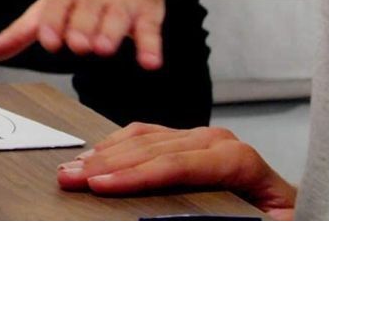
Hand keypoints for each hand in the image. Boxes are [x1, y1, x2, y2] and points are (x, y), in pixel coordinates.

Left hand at [0, 0, 169, 69]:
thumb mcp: (47, 7)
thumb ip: (17, 34)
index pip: (55, 6)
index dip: (52, 22)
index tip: (49, 39)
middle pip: (86, 16)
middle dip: (81, 30)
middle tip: (79, 43)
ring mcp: (121, 4)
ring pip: (116, 20)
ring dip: (110, 33)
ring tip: (102, 46)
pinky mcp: (148, 14)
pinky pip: (150, 31)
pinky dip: (150, 46)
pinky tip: (149, 61)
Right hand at [56, 122, 297, 219]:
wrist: (294, 212)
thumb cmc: (280, 221)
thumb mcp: (272, 228)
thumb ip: (242, 223)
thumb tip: (195, 222)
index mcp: (237, 160)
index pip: (175, 165)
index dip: (134, 176)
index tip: (100, 187)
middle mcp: (217, 142)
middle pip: (151, 149)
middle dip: (106, 165)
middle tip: (69, 177)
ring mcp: (201, 139)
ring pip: (143, 138)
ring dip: (104, 154)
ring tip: (71, 169)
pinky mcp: (189, 142)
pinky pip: (146, 135)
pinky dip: (116, 145)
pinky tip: (94, 156)